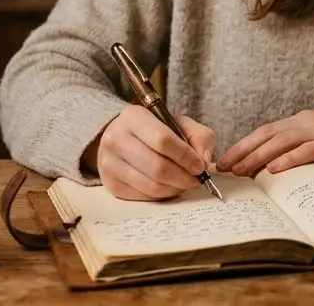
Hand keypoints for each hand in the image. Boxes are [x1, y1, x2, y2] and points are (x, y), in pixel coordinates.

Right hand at [88, 105, 216, 200]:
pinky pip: (144, 196)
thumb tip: (204, 161)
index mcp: (133, 117)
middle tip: (197, 180)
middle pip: (158, 167)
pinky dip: (163, 195)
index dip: (186, 157)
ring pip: (152, 185)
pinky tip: (170, 186)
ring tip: (185, 183)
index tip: (200, 166)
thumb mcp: (179, 124)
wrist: (123, 139)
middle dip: (184, 177)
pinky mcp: (111, 184)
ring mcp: (109, 163)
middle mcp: (116, 138)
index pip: (163, 140)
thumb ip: (200, 137)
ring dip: (176, 188)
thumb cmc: (156, 131)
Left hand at [216, 105, 313, 176]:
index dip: (243, 145)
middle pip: (266, 135)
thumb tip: (277, 170)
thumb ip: (302, 150)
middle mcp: (306, 122)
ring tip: (241, 170)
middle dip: (242, 151)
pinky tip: (274, 169)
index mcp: (301, 122)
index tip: (226, 160)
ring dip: (258, 156)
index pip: (265, 132)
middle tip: (223, 167)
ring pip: (281, 142)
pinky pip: (307, 151)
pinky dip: (289, 159)